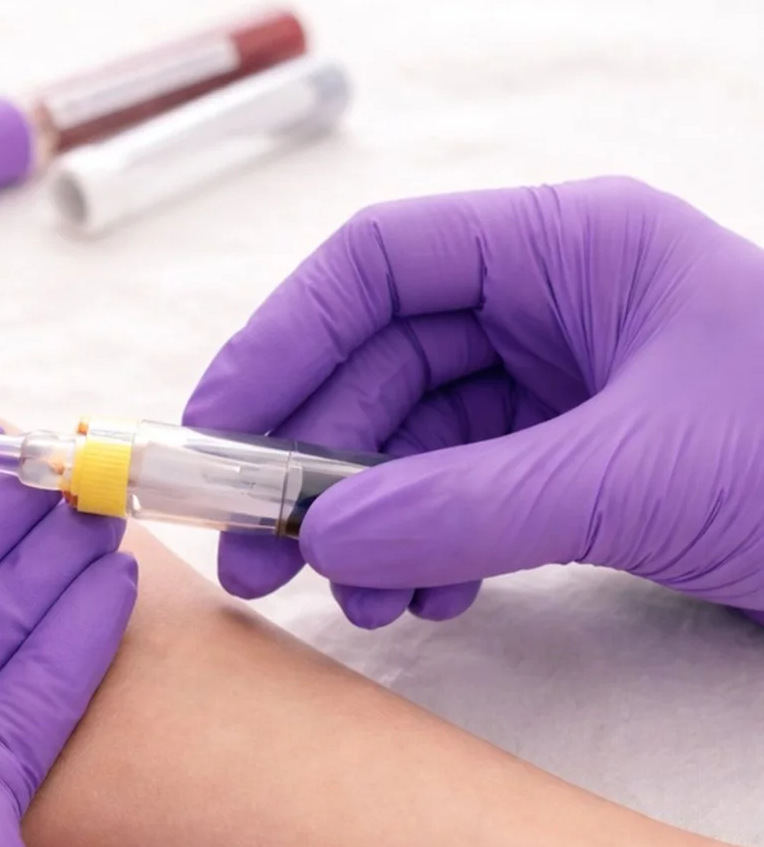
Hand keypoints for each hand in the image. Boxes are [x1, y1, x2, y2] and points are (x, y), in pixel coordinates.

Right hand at [184, 177, 763, 627]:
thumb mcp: (631, 472)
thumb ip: (463, 502)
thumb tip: (322, 539)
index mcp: (568, 249)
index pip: (379, 266)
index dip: (281, 340)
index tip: (216, 428)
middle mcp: (552, 308)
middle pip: (378, 366)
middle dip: (310, 464)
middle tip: (255, 554)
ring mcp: (560, 391)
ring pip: (410, 443)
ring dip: (364, 521)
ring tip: (354, 598)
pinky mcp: (572, 467)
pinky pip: (457, 496)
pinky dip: (423, 547)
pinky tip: (425, 596)